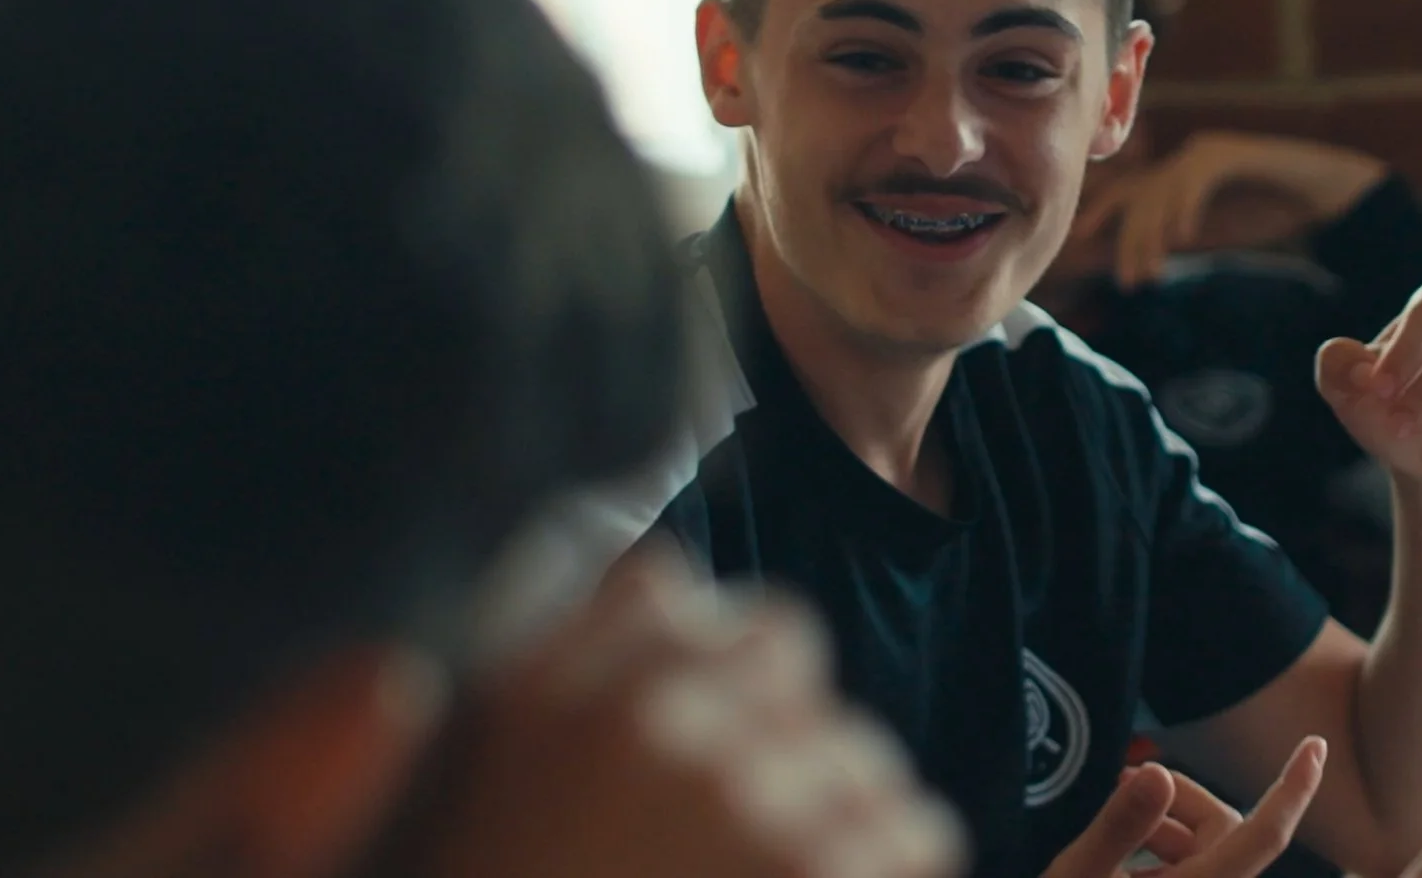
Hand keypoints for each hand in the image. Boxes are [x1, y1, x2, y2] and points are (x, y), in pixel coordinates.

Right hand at [389, 549, 962, 877]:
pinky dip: (887, 866)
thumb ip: (583, 651)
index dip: (747, 686)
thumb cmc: (510, 869)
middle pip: (806, 684)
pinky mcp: (826, 877)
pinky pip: (914, 832)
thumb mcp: (507, 763)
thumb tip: (671, 574)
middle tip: (739, 839)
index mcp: (584, 695)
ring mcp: (758, 812)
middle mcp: (670, 737)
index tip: (721, 750)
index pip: (743, 625)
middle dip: (789, 747)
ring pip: (865, 762)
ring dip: (839, 819)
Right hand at [1040, 737, 1324, 877]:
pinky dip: (1159, 854)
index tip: (1315, 744)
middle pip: (1223, 829)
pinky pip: (1187, 872)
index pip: (1264, 834)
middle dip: (1182, 798)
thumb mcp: (1080, 876)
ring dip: (1165, 827)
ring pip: (1205, 849)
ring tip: (1112, 826)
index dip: (1294, 788)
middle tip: (1121, 784)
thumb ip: (1121, 825)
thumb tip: (1157, 771)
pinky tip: (1118, 860)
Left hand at [1071, 132, 1389, 288]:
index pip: (1127, 191)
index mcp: (1178, 174)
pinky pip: (1197, 179)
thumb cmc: (1271, 208)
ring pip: (1164, 189)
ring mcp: (1206, 152)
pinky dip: (1187, 207)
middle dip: (1130, 241)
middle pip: (1141, 197)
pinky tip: (1184, 237)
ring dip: (1154, 234)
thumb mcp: (1215, 227)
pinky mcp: (1230, 153)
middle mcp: (1185, 158)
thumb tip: (1139, 265)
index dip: (1100, 212)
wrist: (1321, 189)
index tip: (1078, 239)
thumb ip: (1179, 236)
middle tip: (1130, 282)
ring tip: (1153, 270)